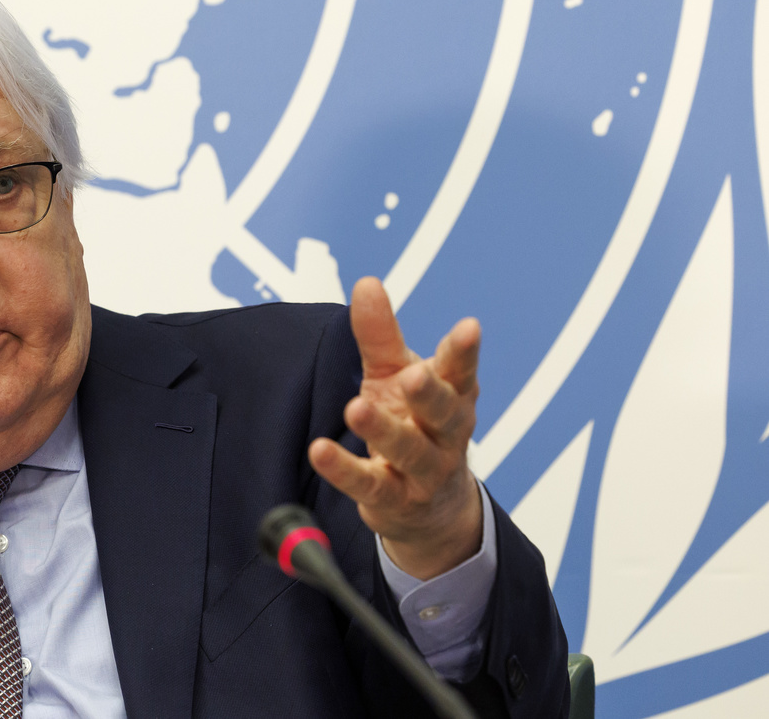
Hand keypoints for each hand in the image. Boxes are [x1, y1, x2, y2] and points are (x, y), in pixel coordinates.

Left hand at [309, 277, 482, 579]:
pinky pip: (371, 485)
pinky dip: (345, 469)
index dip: (464, 351)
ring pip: (409, 451)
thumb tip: (366, 283)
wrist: (428, 506)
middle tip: (413, 374)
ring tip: (357, 408)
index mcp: (452, 396)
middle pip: (443, 413)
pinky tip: (320, 451)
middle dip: (430, 393)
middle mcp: (445, 434)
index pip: (460, 371)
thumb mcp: (393, 375)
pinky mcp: (395, 499)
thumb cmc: (412, 422)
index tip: (469, 328)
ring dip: (384, 431)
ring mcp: (424, 470)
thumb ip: (380, 334)